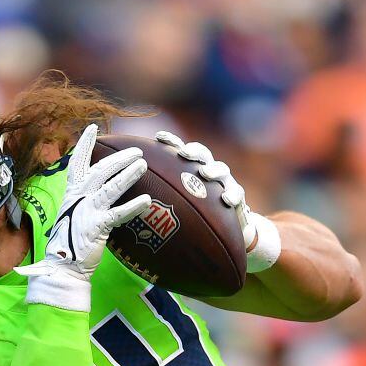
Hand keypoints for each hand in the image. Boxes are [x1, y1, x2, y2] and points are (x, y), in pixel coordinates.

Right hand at [17, 124, 150, 309]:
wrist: (62, 267)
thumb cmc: (70, 243)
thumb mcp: (76, 216)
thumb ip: (87, 202)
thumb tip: (101, 192)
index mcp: (72, 194)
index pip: (78, 163)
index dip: (85, 145)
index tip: (92, 128)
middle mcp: (79, 199)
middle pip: (100, 170)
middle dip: (118, 158)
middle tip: (136, 150)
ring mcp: (87, 212)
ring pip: (110, 187)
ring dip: (127, 174)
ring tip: (143, 164)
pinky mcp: (97, 227)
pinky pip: (118, 214)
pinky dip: (133, 206)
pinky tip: (148, 200)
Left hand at [155, 131, 257, 251]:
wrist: (225, 228)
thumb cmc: (194, 212)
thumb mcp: (176, 201)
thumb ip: (159, 193)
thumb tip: (128, 190)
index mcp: (191, 169)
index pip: (180, 150)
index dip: (172, 141)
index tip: (159, 137)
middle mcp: (208, 171)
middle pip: (202, 154)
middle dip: (193, 151)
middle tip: (184, 153)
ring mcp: (224, 183)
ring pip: (222, 170)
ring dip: (214, 170)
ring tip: (206, 174)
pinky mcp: (237, 198)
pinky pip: (237, 194)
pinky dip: (233, 195)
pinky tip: (226, 200)